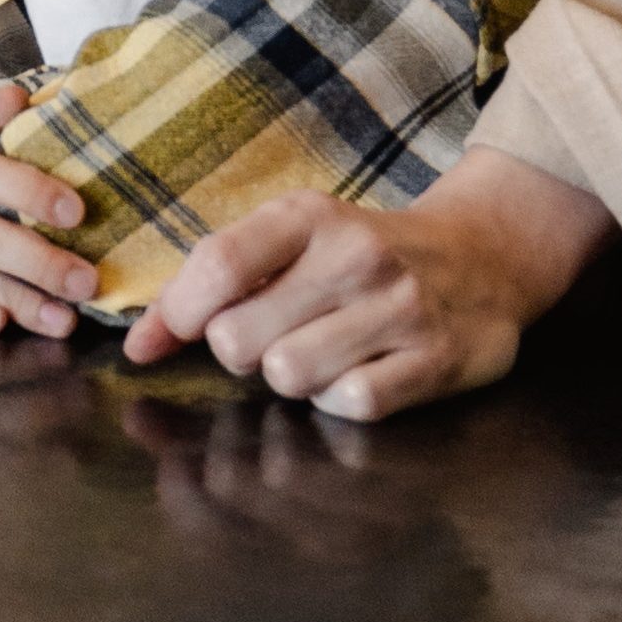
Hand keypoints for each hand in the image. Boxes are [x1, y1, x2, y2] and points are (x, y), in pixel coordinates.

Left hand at [122, 146, 615, 418]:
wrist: (484, 256)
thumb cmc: (358, 253)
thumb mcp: (287, 240)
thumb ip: (207, 284)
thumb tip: (138, 346)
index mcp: (307, 216)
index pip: (218, 264)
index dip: (182, 311)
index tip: (182, 330)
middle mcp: (354, 256)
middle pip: (241, 337)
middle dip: (240, 350)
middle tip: (270, 336)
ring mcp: (399, 309)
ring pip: (290, 375)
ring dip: (290, 377)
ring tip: (317, 351)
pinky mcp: (436, 360)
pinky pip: (351, 405)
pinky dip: (340, 400)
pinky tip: (357, 373)